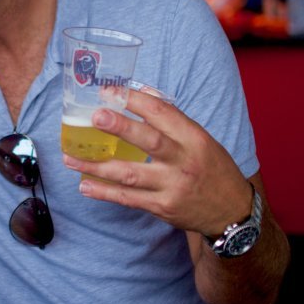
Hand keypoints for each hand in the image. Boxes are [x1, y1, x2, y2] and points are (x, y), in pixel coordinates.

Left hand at [62, 90, 249, 234]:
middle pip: (149, 140)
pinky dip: (104, 192)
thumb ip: (171, 119)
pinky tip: (84, 184)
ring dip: (97, 166)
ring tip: (70, 158)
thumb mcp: (201, 139)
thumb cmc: (212, 169)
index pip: (163, 113)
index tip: (109, 91)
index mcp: (194, 138)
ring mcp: (172, 187)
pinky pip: (128, 199)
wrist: (232, 212)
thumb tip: (139, 91)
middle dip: (120, 127)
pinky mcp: (162, 208)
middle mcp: (184, 161)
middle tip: (94, 116)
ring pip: (130, 174)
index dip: (135, 100)